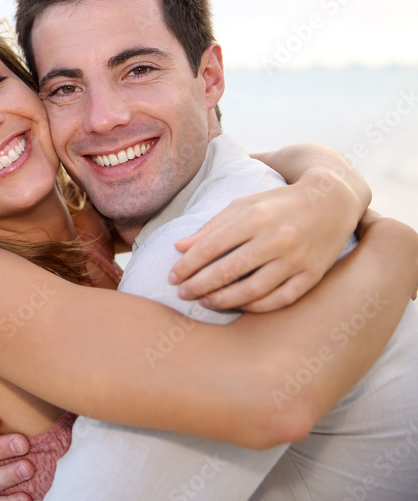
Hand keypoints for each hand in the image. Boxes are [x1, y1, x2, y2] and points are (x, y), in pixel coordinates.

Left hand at [168, 175, 359, 311]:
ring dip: (224, 300)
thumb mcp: (244, 204)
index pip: (211, 246)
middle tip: (181, 293)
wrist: (332, 199)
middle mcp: (276, 238)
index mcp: (255, 217)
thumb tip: (179, 247)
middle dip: (199, 285)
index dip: (188, 265)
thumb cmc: (278, 202)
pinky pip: (280, 299)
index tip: (172, 276)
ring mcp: (296, 259)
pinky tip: (238, 306)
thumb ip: (211, 226)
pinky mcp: (312, 274)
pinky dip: (255, 306)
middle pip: (229, 270)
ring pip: (253, 289)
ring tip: (204, 301)